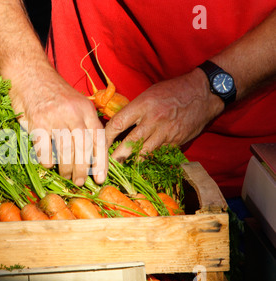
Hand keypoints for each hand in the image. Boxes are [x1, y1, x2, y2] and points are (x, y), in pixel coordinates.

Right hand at [10, 66, 107, 185]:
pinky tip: (48, 165)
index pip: (98, 139)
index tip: (101, 179)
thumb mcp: (76, 103)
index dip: (101, 162)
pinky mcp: (36, 122)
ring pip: (65, 151)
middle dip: (83, 170)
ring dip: (66, 169)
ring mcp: (54, 117)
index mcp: (86, 109)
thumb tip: (91, 156)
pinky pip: (44, 149)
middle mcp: (73, 113)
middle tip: (80, 182)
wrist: (29, 73)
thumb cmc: (53, 92)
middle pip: (83, 148)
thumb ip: (84, 124)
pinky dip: (47, 161)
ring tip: (65, 176)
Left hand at [105, 68, 224, 161]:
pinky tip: (140, 165)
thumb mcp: (149, 94)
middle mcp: (153, 120)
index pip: (117, 124)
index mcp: (143, 105)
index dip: (105, 138)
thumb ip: (134, 110)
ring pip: (143, 153)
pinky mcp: (175, 142)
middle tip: (105, 166)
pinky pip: (158, 154)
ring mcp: (165, 133)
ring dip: (131, 162)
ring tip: (121, 168)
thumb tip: (116, 125)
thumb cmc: (172, 91)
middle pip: (129, 143)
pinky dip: (148, 160)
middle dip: (116, 157)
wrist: (204, 92)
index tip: (98, 146)